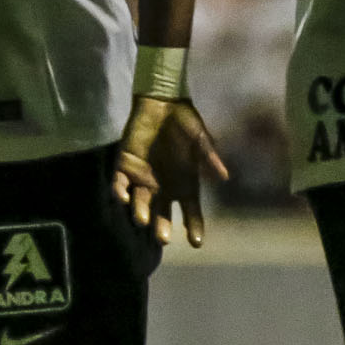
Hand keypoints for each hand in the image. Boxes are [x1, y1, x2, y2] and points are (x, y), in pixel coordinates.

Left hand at [113, 96, 228, 247]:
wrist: (162, 102)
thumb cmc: (185, 122)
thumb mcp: (200, 139)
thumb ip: (209, 157)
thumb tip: (224, 176)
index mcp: (184, 184)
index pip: (190, 212)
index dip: (194, 227)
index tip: (196, 242)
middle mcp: (163, 187)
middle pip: (163, 213)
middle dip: (162, 226)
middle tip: (162, 238)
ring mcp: (143, 179)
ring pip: (140, 202)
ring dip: (140, 212)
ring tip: (142, 220)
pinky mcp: (125, 166)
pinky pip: (120, 183)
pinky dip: (120, 191)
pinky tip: (122, 197)